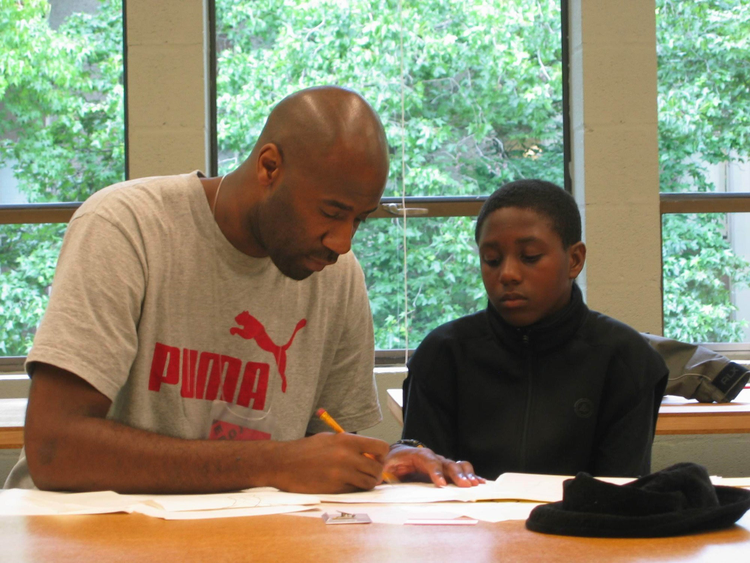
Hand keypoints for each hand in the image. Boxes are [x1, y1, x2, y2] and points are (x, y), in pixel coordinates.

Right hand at [270, 432, 389, 493]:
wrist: (283, 463)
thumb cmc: (306, 450)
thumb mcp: (330, 438)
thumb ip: (350, 445)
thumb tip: (370, 453)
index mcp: (346, 440)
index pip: (381, 448)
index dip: (382, 455)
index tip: (376, 458)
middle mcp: (347, 456)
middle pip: (377, 468)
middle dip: (376, 471)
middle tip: (369, 471)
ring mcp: (341, 474)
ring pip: (369, 482)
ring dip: (367, 482)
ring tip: (359, 479)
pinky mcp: (335, 488)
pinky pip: (355, 490)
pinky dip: (354, 488)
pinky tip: (345, 483)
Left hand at [384, 445, 484, 487]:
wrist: (398, 455)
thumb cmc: (393, 459)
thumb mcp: (384, 462)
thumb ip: (381, 469)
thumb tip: (375, 478)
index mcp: (418, 455)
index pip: (429, 461)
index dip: (436, 472)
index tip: (440, 483)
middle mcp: (433, 457)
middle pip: (447, 463)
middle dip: (456, 475)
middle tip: (464, 486)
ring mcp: (441, 463)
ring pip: (457, 465)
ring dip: (466, 475)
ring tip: (475, 485)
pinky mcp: (446, 471)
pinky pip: (461, 471)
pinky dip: (471, 476)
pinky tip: (481, 483)